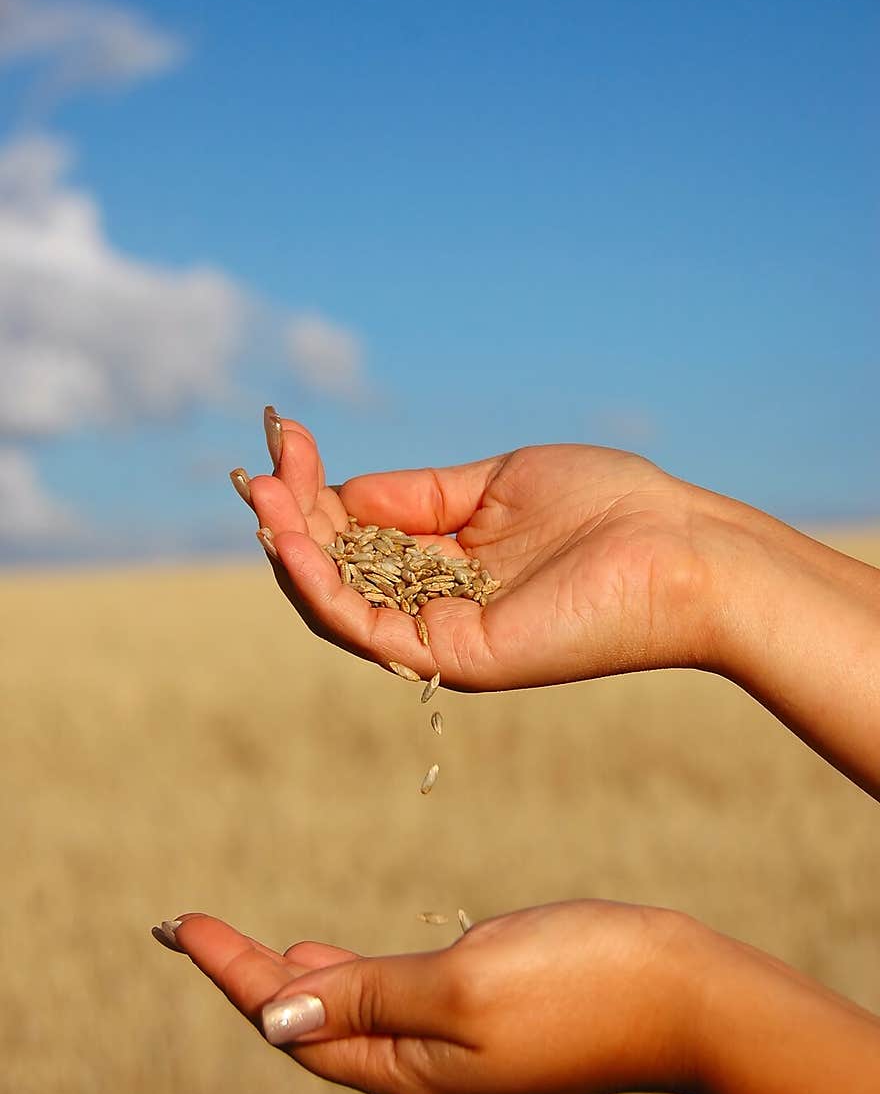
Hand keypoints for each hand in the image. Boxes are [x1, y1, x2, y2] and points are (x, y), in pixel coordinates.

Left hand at [158, 901, 879, 1093]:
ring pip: (355, 1018)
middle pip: (314, 1027)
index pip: (291, 1024)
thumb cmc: (577, 983)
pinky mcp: (494, 1027)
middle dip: (252, 978)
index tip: (180, 924)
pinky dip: (358, 980)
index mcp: (408, 1072)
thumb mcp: (458, 986)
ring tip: (261, 952)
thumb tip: (275, 1019)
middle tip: (199, 933)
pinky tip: (349, 959)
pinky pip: (398, 1008)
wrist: (687, 1000)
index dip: (232, 972)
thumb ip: (364, 999)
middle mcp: (425, 1076)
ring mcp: (462, 1055)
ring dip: (303, 982)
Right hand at [236, 413, 720, 690]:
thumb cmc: (608, 508)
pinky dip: (318, 586)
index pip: (358, 534)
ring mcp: (443, 636)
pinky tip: (289, 539)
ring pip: (337, 602)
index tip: (287, 435)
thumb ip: (418, 494)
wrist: (680, 549)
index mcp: (449, 565)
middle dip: (292, 514)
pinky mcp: (454, 658)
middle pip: (337, 568)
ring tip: (261, 494)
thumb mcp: (495, 483)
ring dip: (289, 549)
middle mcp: (437, 605)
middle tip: (261, 463)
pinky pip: (366, 628)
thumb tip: (341, 490)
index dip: (316, 490)